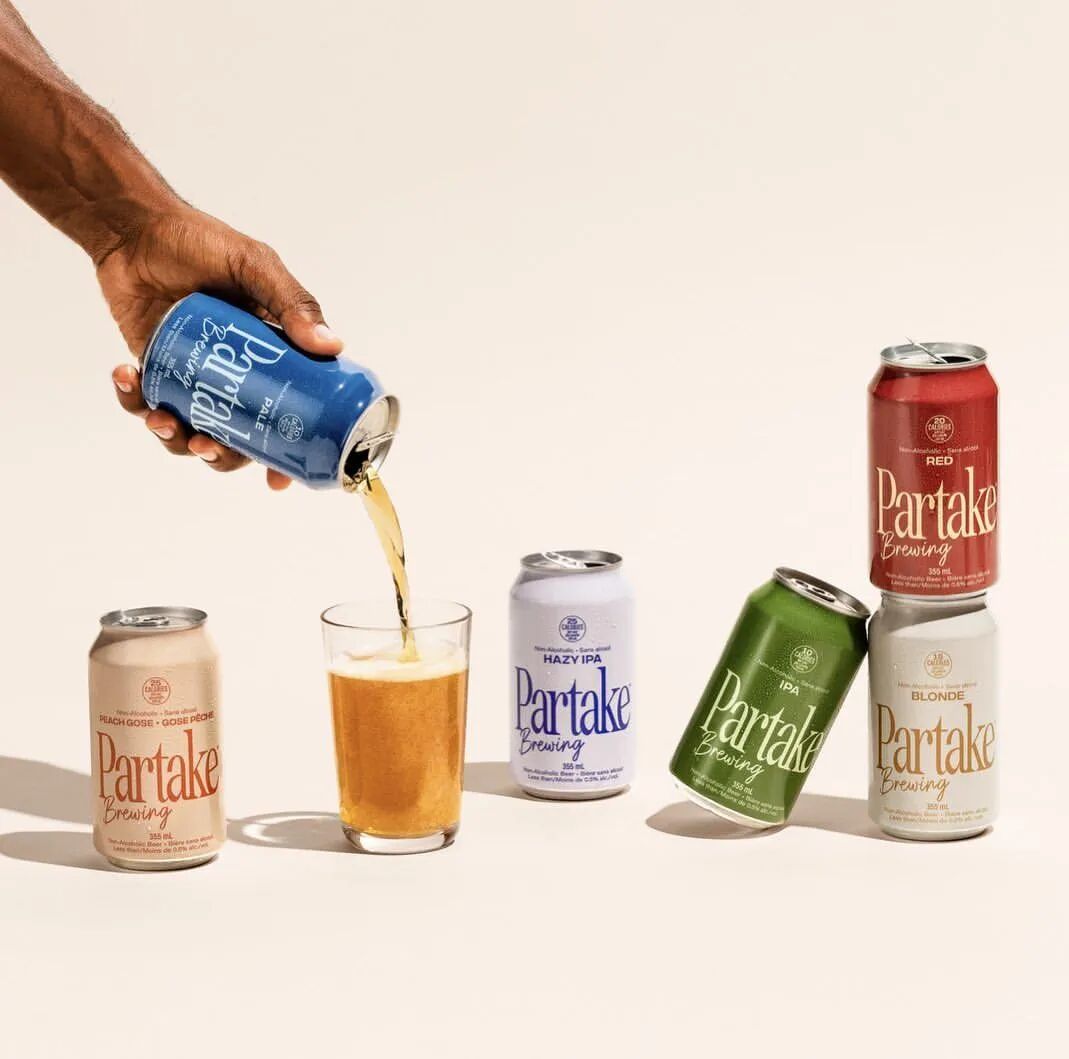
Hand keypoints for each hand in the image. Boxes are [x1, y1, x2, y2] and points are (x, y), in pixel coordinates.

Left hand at [102, 203, 342, 489]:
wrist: (134, 226)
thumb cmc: (201, 241)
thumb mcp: (255, 266)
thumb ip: (291, 301)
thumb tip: (332, 346)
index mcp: (276, 357)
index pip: (293, 413)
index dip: (289, 452)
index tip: (281, 478)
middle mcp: (240, 374)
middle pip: (240, 437)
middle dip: (223, 454)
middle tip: (207, 445)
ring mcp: (196, 376)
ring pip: (192, 431)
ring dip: (175, 438)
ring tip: (162, 418)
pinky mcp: (156, 371)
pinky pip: (146, 405)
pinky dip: (134, 401)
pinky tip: (126, 376)